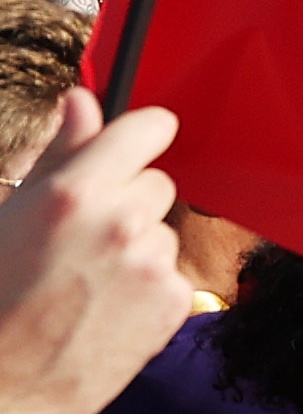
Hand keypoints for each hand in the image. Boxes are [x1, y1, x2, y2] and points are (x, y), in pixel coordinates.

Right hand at [0, 95, 187, 413]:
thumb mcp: (9, 216)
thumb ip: (58, 156)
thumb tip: (82, 100)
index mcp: (75, 192)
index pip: (150, 128)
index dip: (141, 138)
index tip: (132, 149)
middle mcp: (122, 221)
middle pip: (156, 184)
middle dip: (125, 205)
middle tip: (77, 245)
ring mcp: (152, 263)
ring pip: (162, 232)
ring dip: (136, 250)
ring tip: (83, 286)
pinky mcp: (174, 303)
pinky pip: (172, 276)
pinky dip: (147, 291)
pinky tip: (103, 313)